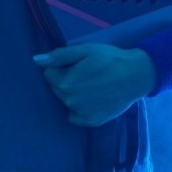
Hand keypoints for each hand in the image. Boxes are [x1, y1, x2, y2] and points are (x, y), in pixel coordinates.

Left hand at [33, 43, 154, 127]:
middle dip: (65, 80)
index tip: (75, 64)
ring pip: (66, 101)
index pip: (48, 74)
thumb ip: (59, 56)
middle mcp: (69, 101)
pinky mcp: (92, 121)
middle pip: (56, 88)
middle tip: (84, 73)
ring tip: (91, 85)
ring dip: (72, 93)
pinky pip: (75, 117)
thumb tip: (36, 60)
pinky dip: (78, 110)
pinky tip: (91, 100)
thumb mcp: (84, 50)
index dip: (60, 67)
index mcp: (65, 82)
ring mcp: (81, 113)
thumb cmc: (109, 59)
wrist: (136, 75)